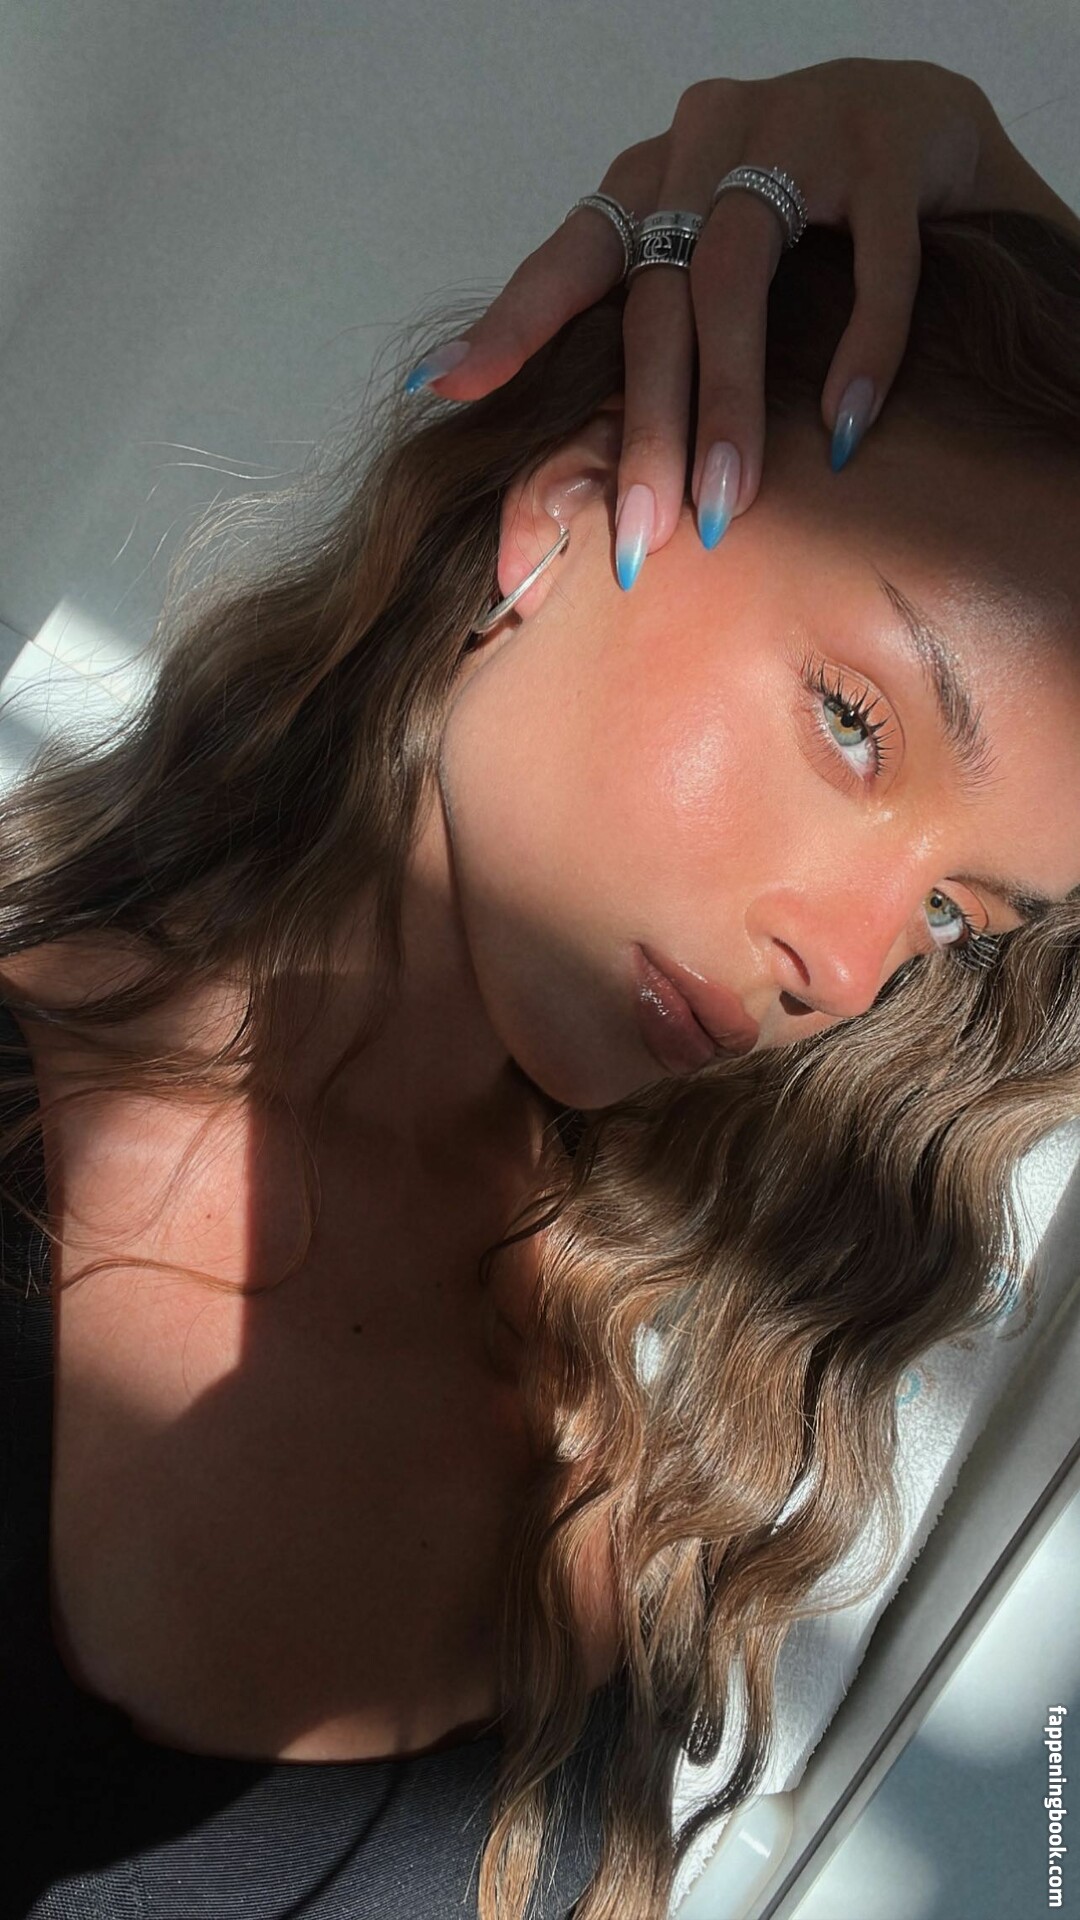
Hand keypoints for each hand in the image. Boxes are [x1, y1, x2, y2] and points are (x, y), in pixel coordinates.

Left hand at [405, 58, 1004, 572]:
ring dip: (727, 398)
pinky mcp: (891, 142)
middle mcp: (707, 142)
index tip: (446, 391)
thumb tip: (578, 480)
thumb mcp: (718, 266)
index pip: (569, 260)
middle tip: (642, 536)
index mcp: (652, 179)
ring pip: (739, 274)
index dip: (512, 325)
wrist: (941, 126)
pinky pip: (874, 259)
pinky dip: (861, 346)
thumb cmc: (814, 223)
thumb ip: (657, 338)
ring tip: (728, 503)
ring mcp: (799, 128)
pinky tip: (846, 428)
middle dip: (646, 426)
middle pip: (654, 297)